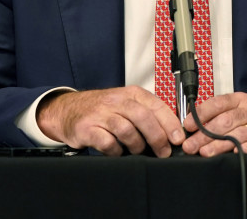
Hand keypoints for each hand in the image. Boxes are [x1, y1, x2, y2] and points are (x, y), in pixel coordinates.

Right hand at [36, 86, 184, 156]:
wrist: (68, 110)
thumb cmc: (103, 109)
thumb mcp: (126, 103)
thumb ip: (147, 113)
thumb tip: (173, 132)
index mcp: (131, 93)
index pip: (156, 105)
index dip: (170, 123)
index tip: (178, 139)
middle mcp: (116, 101)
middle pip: (143, 117)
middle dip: (157, 137)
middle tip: (164, 152)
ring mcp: (101, 114)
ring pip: (127, 130)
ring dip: (137, 145)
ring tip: (139, 151)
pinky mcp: (88, 129)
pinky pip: (108, 143)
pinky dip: (116, 151)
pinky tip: (118, 153)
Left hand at [180, 92, 246, 156]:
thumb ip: (225, 113)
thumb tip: (196, 125)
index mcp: (242, 99)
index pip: (217, 103)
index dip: (200, 115)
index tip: (187, 126)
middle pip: (224, 121)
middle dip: (203, 135)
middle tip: (189, 146)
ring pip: (238, 134)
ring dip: (219, 144)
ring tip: (205, 153)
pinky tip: (236, 155)